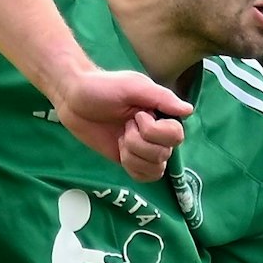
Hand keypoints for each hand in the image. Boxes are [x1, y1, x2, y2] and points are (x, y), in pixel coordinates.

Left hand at [51, 68, 192, 181]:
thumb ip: (161, 97)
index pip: (176, 136)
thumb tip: (189, 110)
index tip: (137, 115)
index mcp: (162, 114)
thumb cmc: (102, 86)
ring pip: (155, 167)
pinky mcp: (130, 160)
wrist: (73, 98)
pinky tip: (121, 153)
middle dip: (137, 141)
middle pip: (164, 153)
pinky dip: (133, 167)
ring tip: (120, 137)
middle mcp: (158, 133)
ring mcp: (144, 148)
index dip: (155, 131)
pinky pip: (145, 176)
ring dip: (132, 153)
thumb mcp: (132, 85)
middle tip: (124, 125)